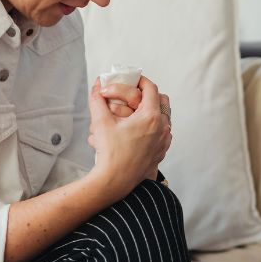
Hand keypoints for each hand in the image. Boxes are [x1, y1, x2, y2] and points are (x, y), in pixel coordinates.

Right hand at [88, 76, 171, 196]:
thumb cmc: (110, 153)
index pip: (151, 88)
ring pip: (164, 117)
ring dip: (151, 110)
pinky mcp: (161, 151)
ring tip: (135, 112)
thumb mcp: (101, 122)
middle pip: (161, 100)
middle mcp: (162, 128)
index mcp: (151, 117)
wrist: (114, 181)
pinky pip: (163, 132)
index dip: (140, 80)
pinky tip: (138, 129)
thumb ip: (97, 99)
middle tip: (133, 94)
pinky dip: (153, 126)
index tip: (131, 79)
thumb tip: (97, 85)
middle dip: (148, 95)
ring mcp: (164, 141)